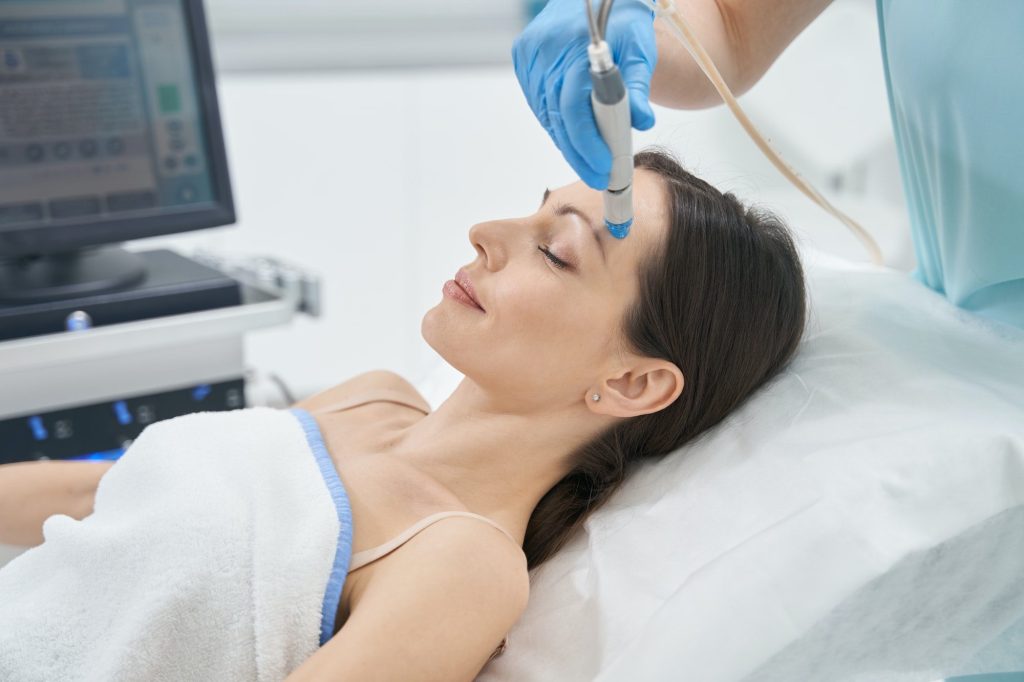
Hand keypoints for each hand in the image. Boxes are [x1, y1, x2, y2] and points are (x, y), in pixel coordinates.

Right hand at [513, 0, 656, 189]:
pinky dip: (557, 124)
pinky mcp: (524, 59)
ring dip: (568, 142)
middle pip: (559, 118)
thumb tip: (642, 121)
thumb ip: (639, 86)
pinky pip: (539, 104)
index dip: (588, 144)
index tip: (603, 168)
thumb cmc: (622, 22)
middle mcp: (548, 51)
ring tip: (589, 160)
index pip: (576, 109)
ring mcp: (532, 55)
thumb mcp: (640, 49)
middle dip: (580, 153)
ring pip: (547, 115)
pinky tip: (573, 136)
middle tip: (598, 176)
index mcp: (577, 49)